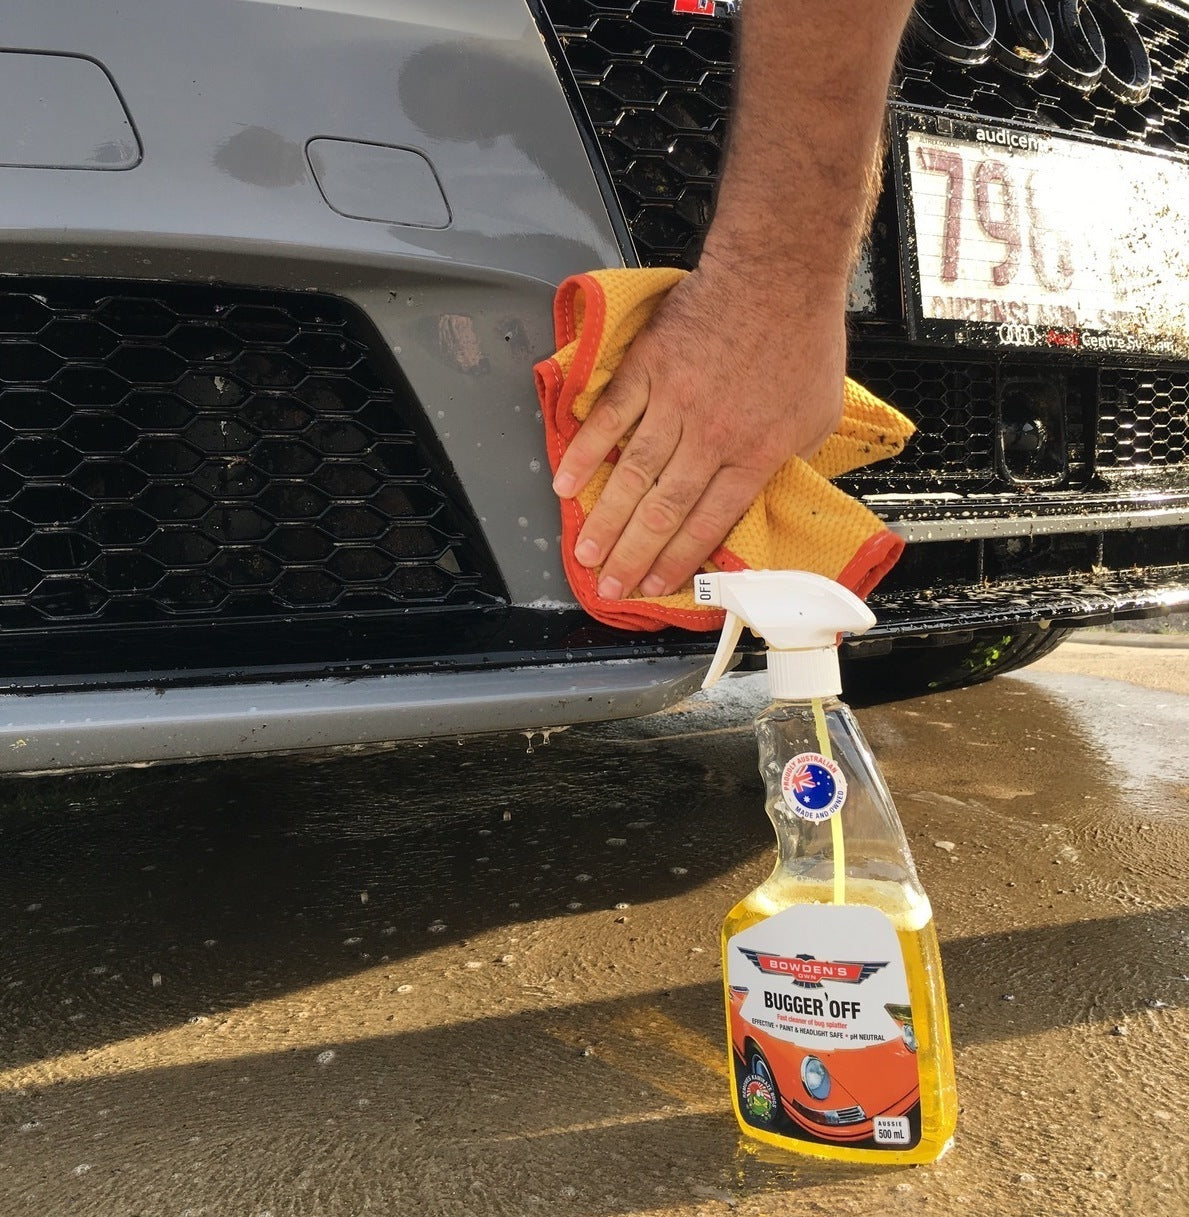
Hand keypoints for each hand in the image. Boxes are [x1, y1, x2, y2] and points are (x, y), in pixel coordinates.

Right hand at [551, 258, 846, 599]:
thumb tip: (764, 488)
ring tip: (584, 553)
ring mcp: (674, 403)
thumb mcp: (819, 417)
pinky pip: (609, 420)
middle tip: (608, 587)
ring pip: (632, 475)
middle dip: (632, 556)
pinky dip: (585, 453)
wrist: (777, 274)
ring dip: (605, 520)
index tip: (654, 585)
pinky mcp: (648, 370)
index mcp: (753, 456)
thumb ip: (787, 459)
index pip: (708, 523)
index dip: (677, 560)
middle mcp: (710, 438)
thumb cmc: (803, 340)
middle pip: (663, 511)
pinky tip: (566, 483)